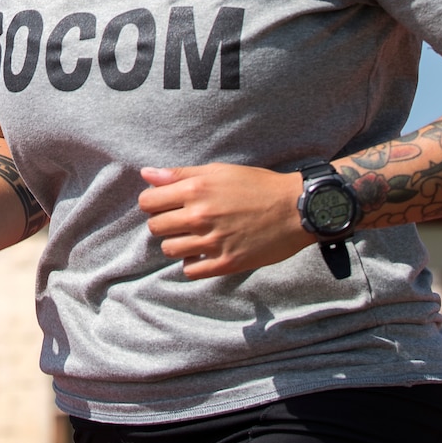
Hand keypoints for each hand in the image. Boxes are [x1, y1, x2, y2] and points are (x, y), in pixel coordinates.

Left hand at [137, 164, 312, 279]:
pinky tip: (203, 253)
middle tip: (181, 220)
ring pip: (170, 250)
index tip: (166, 204)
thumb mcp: (218, 171)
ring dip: (177, 243)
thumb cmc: (257, 185)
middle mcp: (200, 216)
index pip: (147, 203)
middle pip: (155, 227)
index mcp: (196, 189)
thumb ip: (179, 174)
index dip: (153, 203)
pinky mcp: (226, 263)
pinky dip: (192, 263)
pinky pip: (190, 271)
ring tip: (193, 237)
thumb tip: (146, 174)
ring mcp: (213, 242)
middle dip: (164, 223)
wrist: (296, 209)